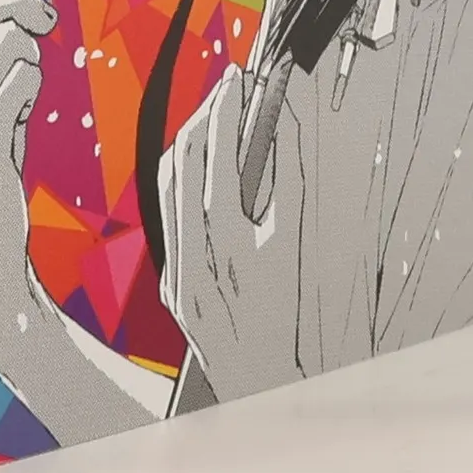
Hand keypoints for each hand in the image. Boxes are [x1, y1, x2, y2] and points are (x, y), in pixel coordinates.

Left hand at [159, 59, 307, 401]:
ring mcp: (177, 279)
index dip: (227, 114)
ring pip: (169, 188)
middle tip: (228, 88)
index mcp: (234, 256)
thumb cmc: (302, 321)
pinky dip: (185, 181)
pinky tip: (205, 165)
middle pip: (186, 168)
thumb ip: (294, 180)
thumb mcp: (303, 246)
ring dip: (191, 144)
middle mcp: (196, 267)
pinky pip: (169, 218)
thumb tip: (285, 120)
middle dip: (205, 118)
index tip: (240, 82)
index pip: (220, 163)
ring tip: (217, 116)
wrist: (272, 391)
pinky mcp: (172, 289)